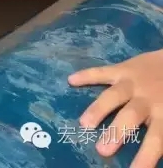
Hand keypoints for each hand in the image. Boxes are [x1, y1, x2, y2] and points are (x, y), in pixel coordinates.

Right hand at [68, 49, 162, 165]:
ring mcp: (132, 82)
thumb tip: (160, 152)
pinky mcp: (123, 68)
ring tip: (84, 124)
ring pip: (113, 96)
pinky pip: (102, 72)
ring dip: (98, 109)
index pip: (155, 140)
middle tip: (102, 150)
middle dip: (116, 133)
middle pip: (130, 116)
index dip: (145, 156)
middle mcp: (146, 99)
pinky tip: (71, 80)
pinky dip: (86, 75)